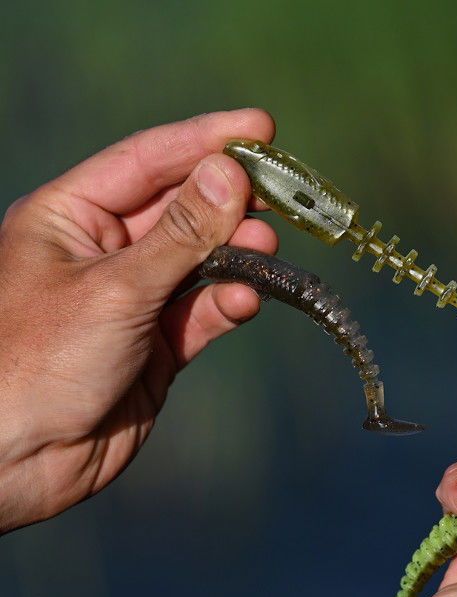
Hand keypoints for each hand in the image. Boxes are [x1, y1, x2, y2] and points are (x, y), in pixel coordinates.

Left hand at [0, 109, 274, 532]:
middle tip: (283, 196)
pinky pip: (204, 314)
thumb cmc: (37, 363)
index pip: (146, 162)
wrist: (15, 461)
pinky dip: (229, 306)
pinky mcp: (158, 347)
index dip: (205, 141)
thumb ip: (181, 235)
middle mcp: (103, 253)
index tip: (262, 129)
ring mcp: (134, 301)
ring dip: (237, 255)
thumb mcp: (115, 288)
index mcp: (69, 217)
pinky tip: (249, 301)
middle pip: (181, 210)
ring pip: (200, 263)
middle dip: (231, 201)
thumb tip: (230, 173)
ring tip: (270, 248)